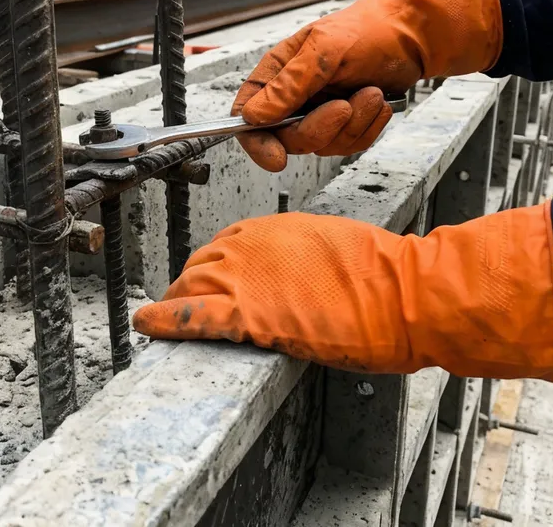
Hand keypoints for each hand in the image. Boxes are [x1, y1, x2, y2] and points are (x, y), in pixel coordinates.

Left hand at [132, 208, 552, 381]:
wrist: (404, 293)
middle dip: (190, 288)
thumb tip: (293, 275)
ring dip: (177, 305)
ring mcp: (247, 278)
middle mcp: (251, 245)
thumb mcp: (334, 247)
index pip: (224, 248)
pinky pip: (194, 317)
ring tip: (163, 322)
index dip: (211, 272)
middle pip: (202, 267)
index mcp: (273, 227)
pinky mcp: (250, 314)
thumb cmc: (382, 274)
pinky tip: (148, 325)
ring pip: (192, 289)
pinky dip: (166, 322)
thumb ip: (301, 257)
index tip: (207, 285)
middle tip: (181, 308)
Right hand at [233, 0, 503, 171]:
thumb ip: (289, 84)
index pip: (248, 116)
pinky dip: (368, 128)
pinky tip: (376, 104)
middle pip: (287, 139)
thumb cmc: (368, 32)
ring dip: (353, 124)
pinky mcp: (344, 127)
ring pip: (322, 146)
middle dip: (321, 128)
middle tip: (344, 106)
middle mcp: (293, 98)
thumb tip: (254, 115)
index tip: (277, 157)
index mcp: (277, 74)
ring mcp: (318, 114)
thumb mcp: (325, 50)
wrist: (411, 38)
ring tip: (369, 93)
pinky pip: (348, 146)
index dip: (257, 141)